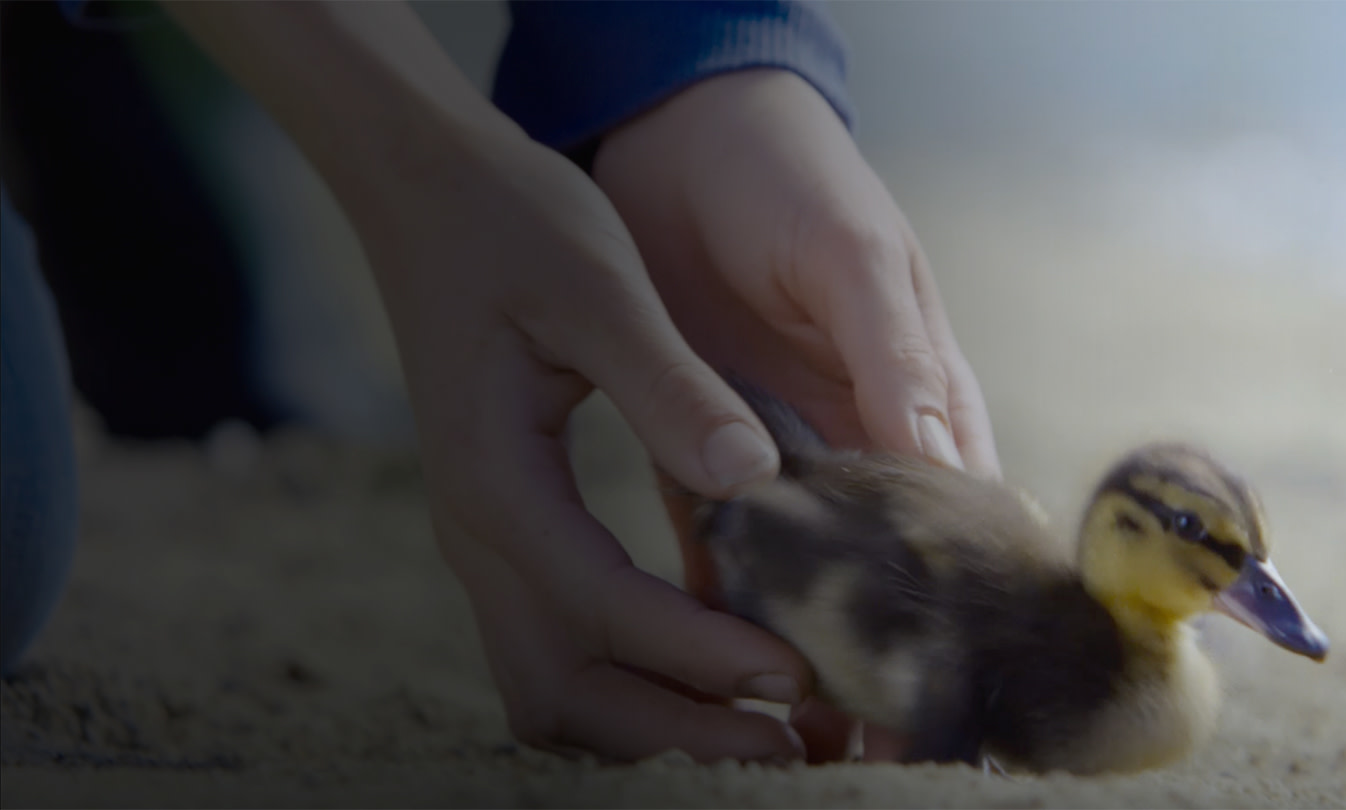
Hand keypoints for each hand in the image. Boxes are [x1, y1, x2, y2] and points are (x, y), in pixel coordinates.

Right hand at [167, 3, 812, 762]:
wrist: (425, 191)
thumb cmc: (514, 223)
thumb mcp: (601, 287)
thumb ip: (669, 387)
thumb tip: (750, 480)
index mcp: (498, 478)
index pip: (600, 607)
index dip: (698, 652)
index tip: (793, 672)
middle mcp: (478, 530)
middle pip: (563, 689)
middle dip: (675, 727)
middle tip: (787, 741)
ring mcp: (483, 536)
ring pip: (551, 685)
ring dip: (650, 719)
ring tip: (757, 726)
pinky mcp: (503, 526)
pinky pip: (554, 643)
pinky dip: (626, 678)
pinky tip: (701, 666)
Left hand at [593, 69, 1000, 760]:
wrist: (685, 139)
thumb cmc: (795, 179)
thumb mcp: (856, 260)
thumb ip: (897, 361)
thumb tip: (951, 465)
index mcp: (919, 395)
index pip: (959, 519)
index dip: (960, 604)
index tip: (950, 687)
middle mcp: (858, 435)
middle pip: (883, 565)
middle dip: (879, 647)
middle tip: (863, 740)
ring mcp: (782, 446)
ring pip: (803, 565)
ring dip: (800, 639)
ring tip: (792, 726)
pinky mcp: (706, 442)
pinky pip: (716, 532)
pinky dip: (718, 589)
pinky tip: (710, 650)